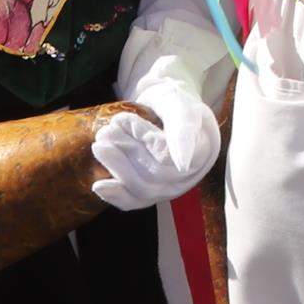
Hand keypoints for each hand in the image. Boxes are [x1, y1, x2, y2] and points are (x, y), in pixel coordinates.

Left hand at [89, 68, 221, 212]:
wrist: (163, 110)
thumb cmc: (170, 101)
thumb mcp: (178, 102)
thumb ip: (183, 127)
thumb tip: (183, 164)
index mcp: (204, 148)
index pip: (172, 153)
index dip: (144, 138)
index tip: (122, 119)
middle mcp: (191, 173)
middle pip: (157, 174)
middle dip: (126, 153)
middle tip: (104, 131)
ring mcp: (173, 186)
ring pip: (145, 190)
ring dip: (118, 168)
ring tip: (99, 146)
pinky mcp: (154, 193)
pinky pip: (136, 203)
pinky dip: (116, 196)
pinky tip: (99, 185)